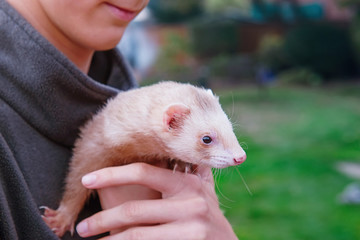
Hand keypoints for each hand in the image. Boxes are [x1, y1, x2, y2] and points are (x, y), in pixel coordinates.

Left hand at [76, 163, 237, 239]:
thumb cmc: (207, 217)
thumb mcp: (202, 191)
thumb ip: (190, 172)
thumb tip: (174, 149)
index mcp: (187, 182)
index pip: (143, 172)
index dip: (111, 175)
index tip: (88, 179)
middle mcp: (190, 201)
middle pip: (134, 210)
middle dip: (102, 220)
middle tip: (83, 229)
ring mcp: (191, 225)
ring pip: (137, 234)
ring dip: (110, 238)